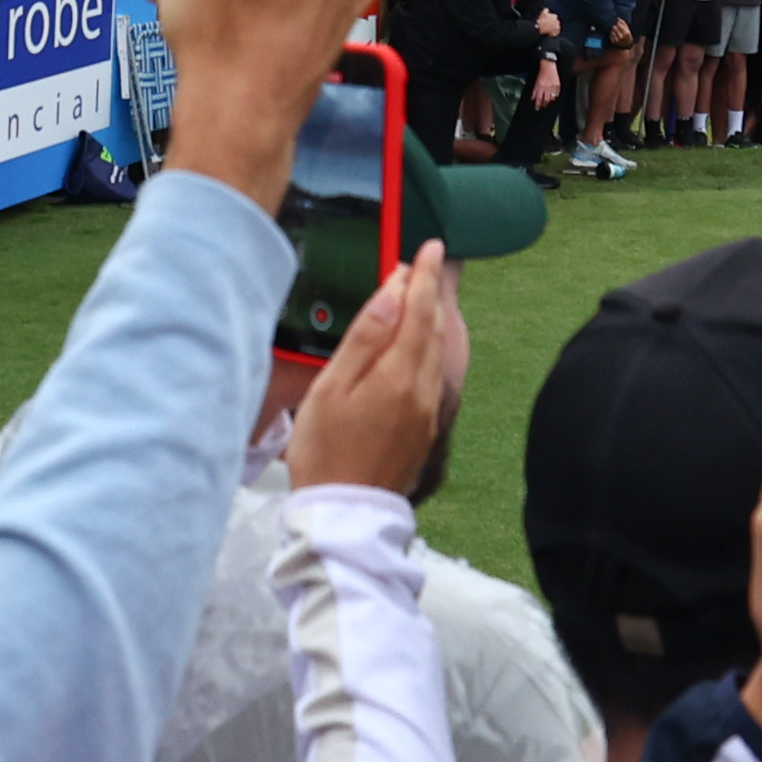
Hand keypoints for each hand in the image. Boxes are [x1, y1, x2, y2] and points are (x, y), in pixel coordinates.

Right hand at [286, 249, 463, 494]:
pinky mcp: (424, 429)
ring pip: (436, 351)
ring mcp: (427, 412)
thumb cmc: (325, 450)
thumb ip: (365, 337)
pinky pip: (432, 374)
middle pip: (433, 328)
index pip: (419, 311)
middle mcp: (422, 390)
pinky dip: (428, 347)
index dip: (425, 277)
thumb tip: (392, 294)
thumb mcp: (332, 387)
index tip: (430, 249)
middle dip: (431, 292)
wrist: (344, 512)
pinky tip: (416, 343)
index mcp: (398, 375)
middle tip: (427, 262)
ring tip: (422, 293)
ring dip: (431, 318)